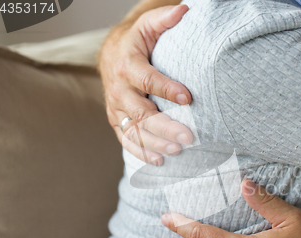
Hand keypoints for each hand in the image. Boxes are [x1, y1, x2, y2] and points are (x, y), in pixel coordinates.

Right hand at [99, 4, 193, 164]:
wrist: (111, 55)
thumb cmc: (137, 42)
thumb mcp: (148, 27)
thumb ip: (164, 19)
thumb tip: (184, 10)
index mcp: (127, 66)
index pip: (147, 80)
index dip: (167, 89)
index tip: (188, 97)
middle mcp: (120, 90)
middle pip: (142, 113)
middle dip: (166, 126)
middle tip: (189, 137)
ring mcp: (117, 109)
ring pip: (135, 131)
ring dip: (157, 143)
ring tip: (179, 150)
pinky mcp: (116, 120)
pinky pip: (127, 140)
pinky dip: (142, 152)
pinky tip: (160, 160)